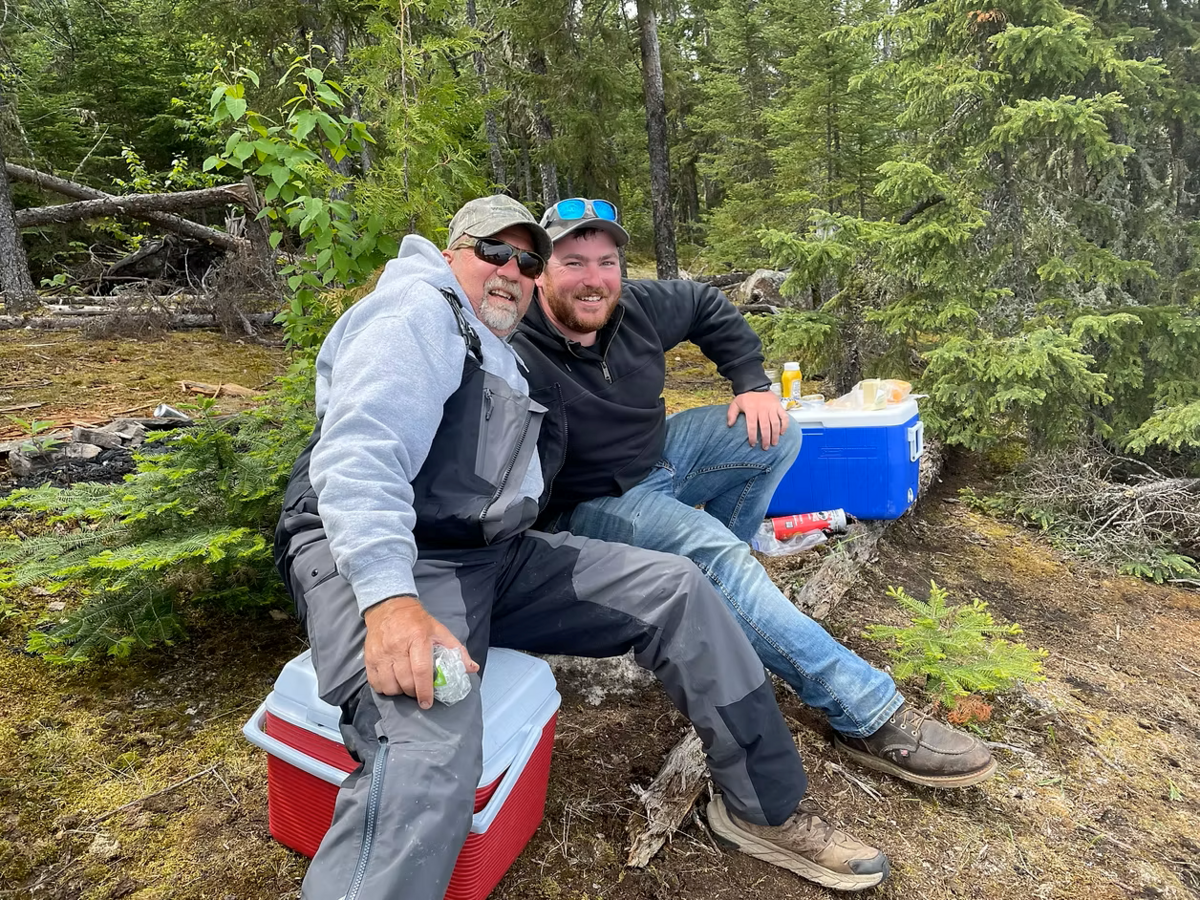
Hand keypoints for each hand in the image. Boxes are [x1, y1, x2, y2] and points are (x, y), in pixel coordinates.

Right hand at [362, 595, 478, 707]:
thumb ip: (457, 651)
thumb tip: (472, 668)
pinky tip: (392, 683)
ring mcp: (381, 652)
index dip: (425, 690)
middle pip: (405, 681)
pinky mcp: (369, 657)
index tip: (427, 702)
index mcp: (418, 639)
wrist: (390, 607)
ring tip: (405, 686)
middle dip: (413, 692)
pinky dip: (384, 688)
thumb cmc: (417, 621)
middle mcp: (397, 646)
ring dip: (399, 692)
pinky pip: (375, 682)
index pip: (421, 670)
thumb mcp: (440, 631)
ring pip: (389, 685)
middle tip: (419, 692)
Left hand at [727, 390, 789, 448]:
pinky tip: (782, 433)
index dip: (753, 436)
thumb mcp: (736, 403)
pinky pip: (784, 416)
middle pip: (765, 426)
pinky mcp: (778, 406)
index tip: (753, 444)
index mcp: (751, 409)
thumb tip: (729, 425)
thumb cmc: (746, 396)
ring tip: (774, 443)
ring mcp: (772, 408)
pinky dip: (785, 425)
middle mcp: (762, 409)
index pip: (752, 425)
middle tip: (765, 448)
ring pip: (775, 423)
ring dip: (775, 434)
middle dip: (765, 438)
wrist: (756, 384)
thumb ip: (731, 414)